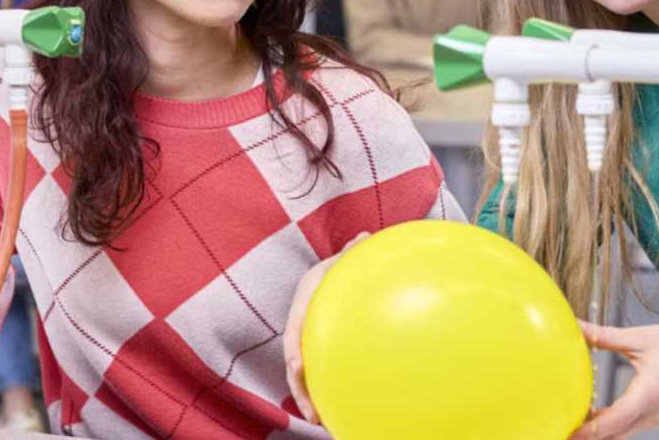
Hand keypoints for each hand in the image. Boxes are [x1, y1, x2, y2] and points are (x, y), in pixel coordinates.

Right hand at [282, 232, 368, 424]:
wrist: (329, 277)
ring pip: (301, 374)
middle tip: (312, 413)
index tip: (297, 367)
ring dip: (309, 398)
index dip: (293, 347)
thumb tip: (365, 237)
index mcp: (303, 300)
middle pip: (293, 360)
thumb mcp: (344, 259)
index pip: (295, 326)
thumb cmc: (340, 267)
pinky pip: (317, 373)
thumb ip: (353, 253)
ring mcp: (305, 340)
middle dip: (300, 388)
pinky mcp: (316, 351)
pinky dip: (324, 392)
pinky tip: (340, 413)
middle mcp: (300, 322)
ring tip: (323, 423)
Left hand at [570, 319, 658, 439]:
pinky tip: (591, 416)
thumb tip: (575, 325)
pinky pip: (628, 427)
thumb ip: (604, 336)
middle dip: (587, 436)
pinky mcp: (656, 414)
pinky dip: (609, 427)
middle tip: (560, 428)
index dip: (588, 431)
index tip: (566, 430)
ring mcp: (656, 416)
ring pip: (620, 434)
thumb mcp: (641, 337)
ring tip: (571, 422)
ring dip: (597, 432)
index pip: (613, 422)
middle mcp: (653, 411)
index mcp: (649, 393)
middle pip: (613, 435)